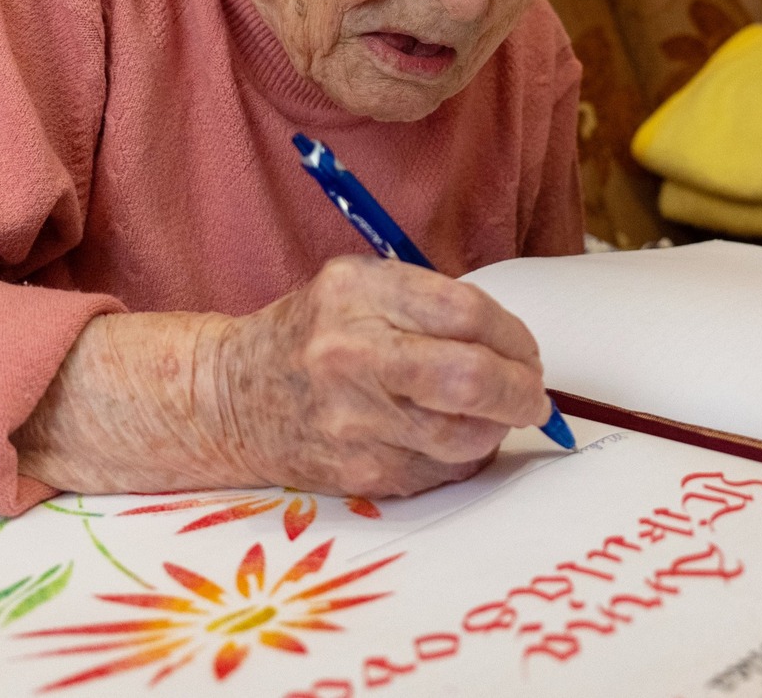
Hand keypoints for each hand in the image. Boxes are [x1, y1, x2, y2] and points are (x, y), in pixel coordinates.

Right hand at [214, 255, 552, 495]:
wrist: (229, 398)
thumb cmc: (311, 336)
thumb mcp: (357, 288)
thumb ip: (430, 304)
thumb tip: (515, 347)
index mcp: (356, 293)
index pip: (467, 313)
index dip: (514, 336)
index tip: (526, 351)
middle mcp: (351, 355)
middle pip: (472, 377)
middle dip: (522, 390)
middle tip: (533, 395)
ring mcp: (353, 422)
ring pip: (466, 436)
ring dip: (496, 427)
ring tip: (489, 415)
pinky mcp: (359, 475)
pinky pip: (441, 471)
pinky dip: (460, 456)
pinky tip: (444, 438)